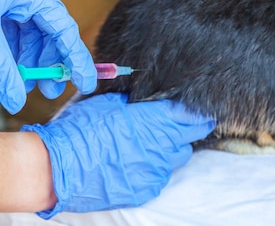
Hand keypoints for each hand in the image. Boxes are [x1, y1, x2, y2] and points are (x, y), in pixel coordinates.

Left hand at [0, 0, 96, 113]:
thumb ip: (3, 69)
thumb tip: (17, 98)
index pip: (62, 25)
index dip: (75, 55)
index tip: (85, 81)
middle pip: (48, 30)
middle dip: (50, 62)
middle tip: (51, 89)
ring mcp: (4, 0)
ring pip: (29, 35)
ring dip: (30, 62)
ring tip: (27, 87)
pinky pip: (11, 35)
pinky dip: (13, 56)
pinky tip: (11, 74)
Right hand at [22, 93, 215, 218]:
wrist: (60, 167)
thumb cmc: (81, 130)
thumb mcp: (109, 102)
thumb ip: (134, 101)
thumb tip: (144, 97)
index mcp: (155, 119)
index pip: (191, 114)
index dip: (198, 112)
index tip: (202, 110)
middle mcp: (162, 145)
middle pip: (192, 135)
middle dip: (192, 128)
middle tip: (189, 125)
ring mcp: (156, 169)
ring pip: (179, 156)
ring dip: (173, 149)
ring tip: (157, 144)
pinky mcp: (147, 188)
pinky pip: (162, 176)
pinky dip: (157, 168)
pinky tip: (141, 163)